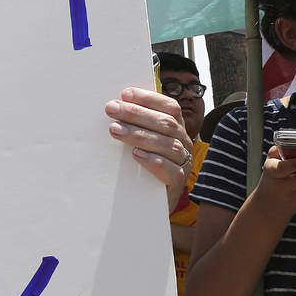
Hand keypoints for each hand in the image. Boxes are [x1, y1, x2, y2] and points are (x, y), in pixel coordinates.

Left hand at [106, 87, 193, 206]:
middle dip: (136, 114)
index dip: (149, 98)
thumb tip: (113, 104)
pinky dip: (153, 161)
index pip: (170, 107)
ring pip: (167, 144)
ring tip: (114, 130)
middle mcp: (184, 142)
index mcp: (176, 128)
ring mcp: (183, 162)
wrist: (147, 201)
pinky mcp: (178, 183)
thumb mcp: (139, 141)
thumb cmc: (140, 165)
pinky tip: (136, 155)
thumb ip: (134, 124)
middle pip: (165, 123)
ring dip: (139, 135)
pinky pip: (171, 170)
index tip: (125, 94)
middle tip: (111, 108)